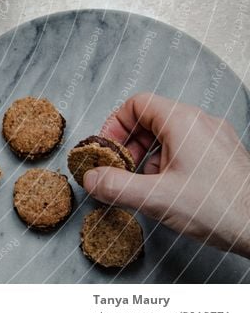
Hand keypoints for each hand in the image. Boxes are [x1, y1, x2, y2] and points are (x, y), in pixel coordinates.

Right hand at [84, 92, 249, 256]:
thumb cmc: (220, 208)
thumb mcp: (156, 198)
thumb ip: (116, 186)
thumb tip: (89, 178)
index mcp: (183, 121)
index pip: (136, 104)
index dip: (115, 125)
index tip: (107, 151)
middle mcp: (200, 123)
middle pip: (151, 119)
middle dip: (130, 145)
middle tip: (120, 170)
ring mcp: (215, 139)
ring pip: (169, 135)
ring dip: (149, 157)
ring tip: (145, 185)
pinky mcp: (223, 156)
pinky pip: (187, 148)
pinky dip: (169, 164)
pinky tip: (169, 191)